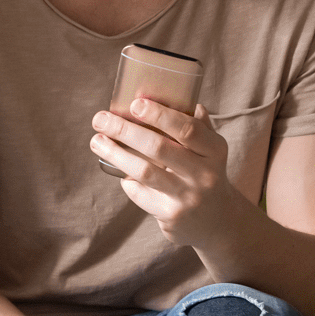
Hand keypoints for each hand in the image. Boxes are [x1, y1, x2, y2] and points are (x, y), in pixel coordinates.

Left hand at [91, 100, 247, 248]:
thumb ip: (195, 124)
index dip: (160, 115)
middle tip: (100, 119)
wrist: (217, 221)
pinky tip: (120, 171)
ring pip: (144, 171)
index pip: (188, 129)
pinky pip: (139, 192)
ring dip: (115, 153)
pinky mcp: (171, 215)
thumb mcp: (209, 149)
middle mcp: (204, 174)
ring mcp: (188, 196)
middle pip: (159, 148)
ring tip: (97, 141)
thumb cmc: (205, 173)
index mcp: (215, 150)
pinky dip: (127, 180)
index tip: (135, 104)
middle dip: (125, 130)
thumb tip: (176, 94)